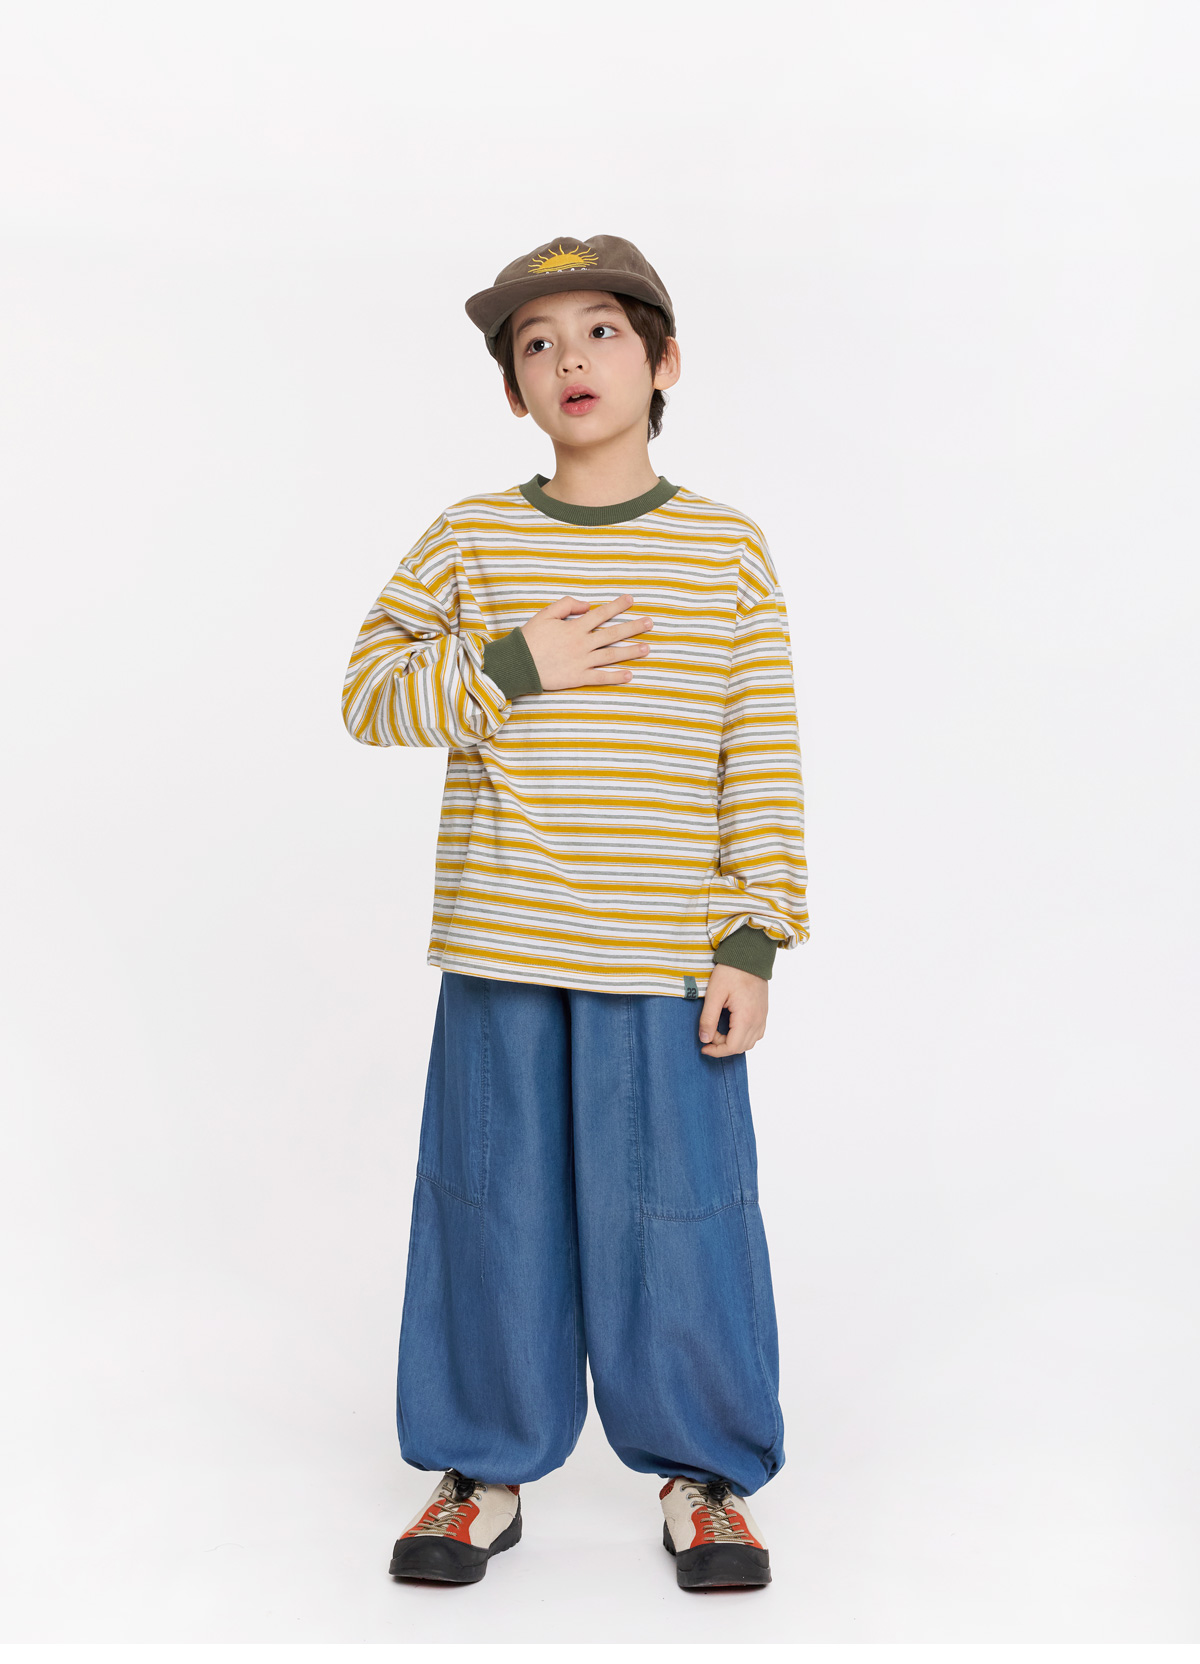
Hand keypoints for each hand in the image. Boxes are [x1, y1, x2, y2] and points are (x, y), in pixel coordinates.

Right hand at [519, 593, 652, 691]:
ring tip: (647, 648)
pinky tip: (630, 675)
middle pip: (612, 634)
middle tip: (650, 623)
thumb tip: (587, 605)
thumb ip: (566, 605)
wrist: (518, 663)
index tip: (631, 599)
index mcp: (575, 627)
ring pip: (611, 655)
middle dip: (633, 627)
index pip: (601, 614)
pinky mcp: (577, 677)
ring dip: (631, 652)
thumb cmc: (530, 638)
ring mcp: (582, 661)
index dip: (617, 606)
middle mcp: (582, 643)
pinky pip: (600, 678)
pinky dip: (615, 677)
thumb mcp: (545, 614)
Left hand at [698, 964, 767, 1056]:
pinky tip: (732, 1026)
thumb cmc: (731, 972)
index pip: (733, 1047)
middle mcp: (758, 1020)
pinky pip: (756, 1033)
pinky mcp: (763, 1012)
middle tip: (709, 1032)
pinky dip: (743, 1036)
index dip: (716, 1051)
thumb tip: (704, 1039)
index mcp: (746, 1018)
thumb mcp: (714, 994)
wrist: (749, 955)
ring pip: (750, 1042)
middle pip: (741, 1047)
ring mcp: (763, 1016)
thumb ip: (708, 1018)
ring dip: (733, 1042)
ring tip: (719, 1029)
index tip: (704, 1046)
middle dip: (723, 1046)